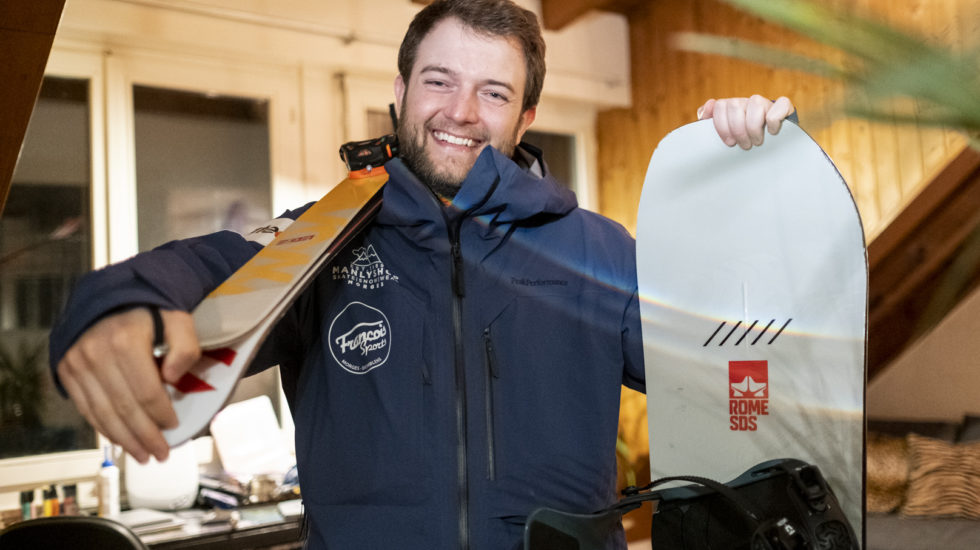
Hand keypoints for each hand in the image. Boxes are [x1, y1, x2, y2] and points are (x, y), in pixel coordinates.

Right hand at [57, 307, 200, 462]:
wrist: (108, 296)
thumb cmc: (149, 310)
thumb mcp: (177, 318)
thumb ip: (184, 346)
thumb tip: (171, 378)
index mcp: (125, 342)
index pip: (146, 392)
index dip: (161, 415)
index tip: (174, 428)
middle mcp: (96, 355)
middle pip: (124, 408)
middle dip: (144, 436)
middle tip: (161, 454)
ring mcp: (77, 364)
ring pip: (103, 413)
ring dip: (124, 440)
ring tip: (142, 456)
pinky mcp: (66, 370)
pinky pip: (86, 407)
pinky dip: (103, 428)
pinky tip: (119, 440)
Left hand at [697, 95, 794, 149]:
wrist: (775, 146)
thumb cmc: (746, 142)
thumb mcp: (726, 135)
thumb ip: (710, 122)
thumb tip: (704, 111)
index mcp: (733, 106)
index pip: (720, 105)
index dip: (722, 126)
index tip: (729, 142)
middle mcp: (748, 101)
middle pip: (735, 105)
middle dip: (738, 130)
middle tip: (744, 145)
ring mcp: (766, 102)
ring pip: (755, 103)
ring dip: (754, 127)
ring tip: (756, 142)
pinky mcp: (784, 106)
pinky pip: (780, 105)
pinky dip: (774, 121)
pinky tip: (772, 132)